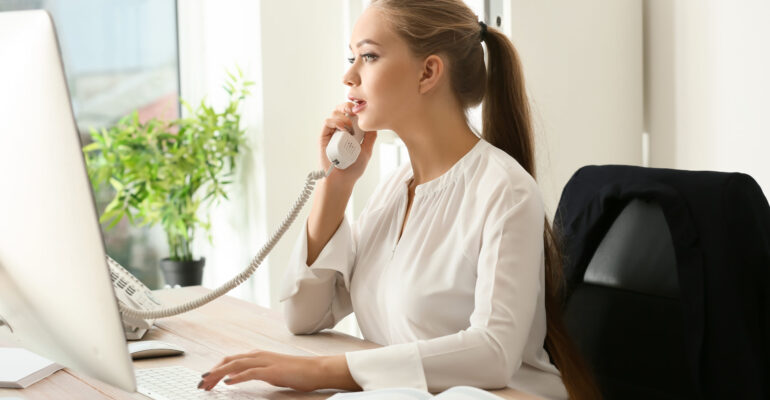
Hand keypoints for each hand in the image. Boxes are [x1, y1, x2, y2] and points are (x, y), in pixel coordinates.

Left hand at [198, 350, 321, 391]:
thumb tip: (236, 377)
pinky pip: (251, 373)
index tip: (206, 380)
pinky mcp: (272, 371)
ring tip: (209, 382)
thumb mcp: (270, 372)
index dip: (216, 369)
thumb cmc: (296, 372)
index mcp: (258, 355)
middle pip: (229, 361)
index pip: (231, 360)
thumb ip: (254, 372)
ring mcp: (265, 362)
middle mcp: (258, 356)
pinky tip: (229, 383)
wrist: (315, 370)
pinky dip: (238, 377)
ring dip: (220, 374)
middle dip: (213, 372)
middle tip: (201, 383)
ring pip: (236, 364)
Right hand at [320, 102, 376, 187]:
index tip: (363, 108)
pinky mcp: (324, 136)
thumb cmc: (354, 167)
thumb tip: (375, 123)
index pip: (352, 112)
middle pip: (341, 108)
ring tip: (350, 126)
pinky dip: (335, 121)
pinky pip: (327, 122)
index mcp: (351, 130)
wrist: (342, 179)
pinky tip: (342, 128)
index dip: (356, 107)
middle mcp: (340, 129)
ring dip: (343, 115)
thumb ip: (370, 137)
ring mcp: (332, 132)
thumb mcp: (367, 150)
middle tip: (354, 110)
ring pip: (334, 113)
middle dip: (348, 105)